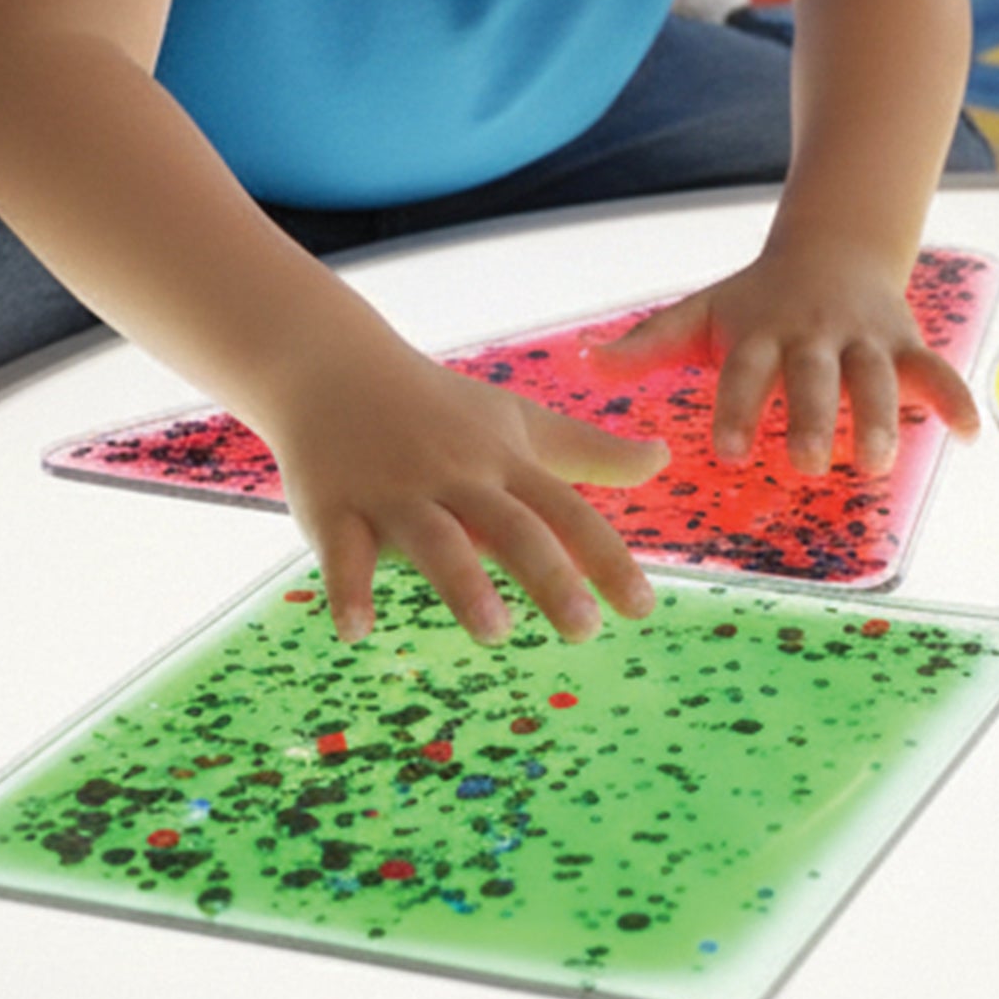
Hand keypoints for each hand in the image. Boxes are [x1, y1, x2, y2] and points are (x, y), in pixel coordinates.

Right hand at [268, 348, 665, 645]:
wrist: (334, 365)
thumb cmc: (440, 405)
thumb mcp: (520, 422)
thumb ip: (591, 451)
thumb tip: (664, 459)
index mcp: (503, 464)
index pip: (566, 512)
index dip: (606, 558)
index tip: (644, 608)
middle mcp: (456, 477)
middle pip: (511, 528)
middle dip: (549, 575)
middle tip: (585, 630)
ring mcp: (394, 492)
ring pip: (435, 539)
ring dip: (464, 584)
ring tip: (495, 633)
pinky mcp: (334, 506)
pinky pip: (342, 551)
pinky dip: (347, 589)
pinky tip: (357, 632)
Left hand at [593, 247, 981, 473]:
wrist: (833, 246)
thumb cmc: (756, 299)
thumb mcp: (702, 314)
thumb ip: (647, 345)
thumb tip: (580, 364)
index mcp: (761, 333)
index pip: (745, 372)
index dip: (737, 409)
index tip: (725, 452)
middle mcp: (813, 336)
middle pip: (814, 378)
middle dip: (810, 418)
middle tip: (803, 463)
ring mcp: (863, 338)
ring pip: (875, 378)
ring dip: (878, 418)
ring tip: (876, 462)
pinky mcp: (905, 343)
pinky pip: (935, 370)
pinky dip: (955, 398)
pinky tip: (970, 435)